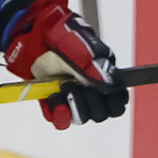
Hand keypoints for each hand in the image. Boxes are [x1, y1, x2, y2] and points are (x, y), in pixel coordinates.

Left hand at [3, 0, 127, 129]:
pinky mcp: (56, 104)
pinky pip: (62, 121)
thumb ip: (97, 66)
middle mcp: (92, 94)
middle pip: (101, 114)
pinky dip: (59, 113)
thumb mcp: (84, 47)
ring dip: (75, 104)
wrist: (40, 36)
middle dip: (91, 101)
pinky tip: (55, 97)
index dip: (112, 101)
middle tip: (78, 84)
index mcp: (106, 80)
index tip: (102, 90)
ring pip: (83, 118)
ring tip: (64, 86)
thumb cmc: (67, 38)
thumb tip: (111, 84)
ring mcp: (74, 100)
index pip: (118, 104)